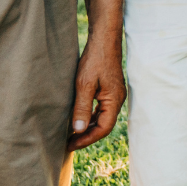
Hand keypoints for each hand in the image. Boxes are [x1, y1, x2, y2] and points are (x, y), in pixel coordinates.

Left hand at [69, 32, 124, 148]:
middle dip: (87, 136)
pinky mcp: (110, 90)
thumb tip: (78, 130)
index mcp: (114, 100)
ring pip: (103, 118)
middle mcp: (118, 100)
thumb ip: (82, 108)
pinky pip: (102, 109)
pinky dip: (91, 117)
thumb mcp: (84, 85)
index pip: (103, 129)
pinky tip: (79, 118)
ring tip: (72, 134)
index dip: (87, 139)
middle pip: (104, 125)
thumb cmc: (95, 60)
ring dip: (88, 127)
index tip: (70, 145)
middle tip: (68, 143)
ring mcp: (115, 95)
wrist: (104, 40)